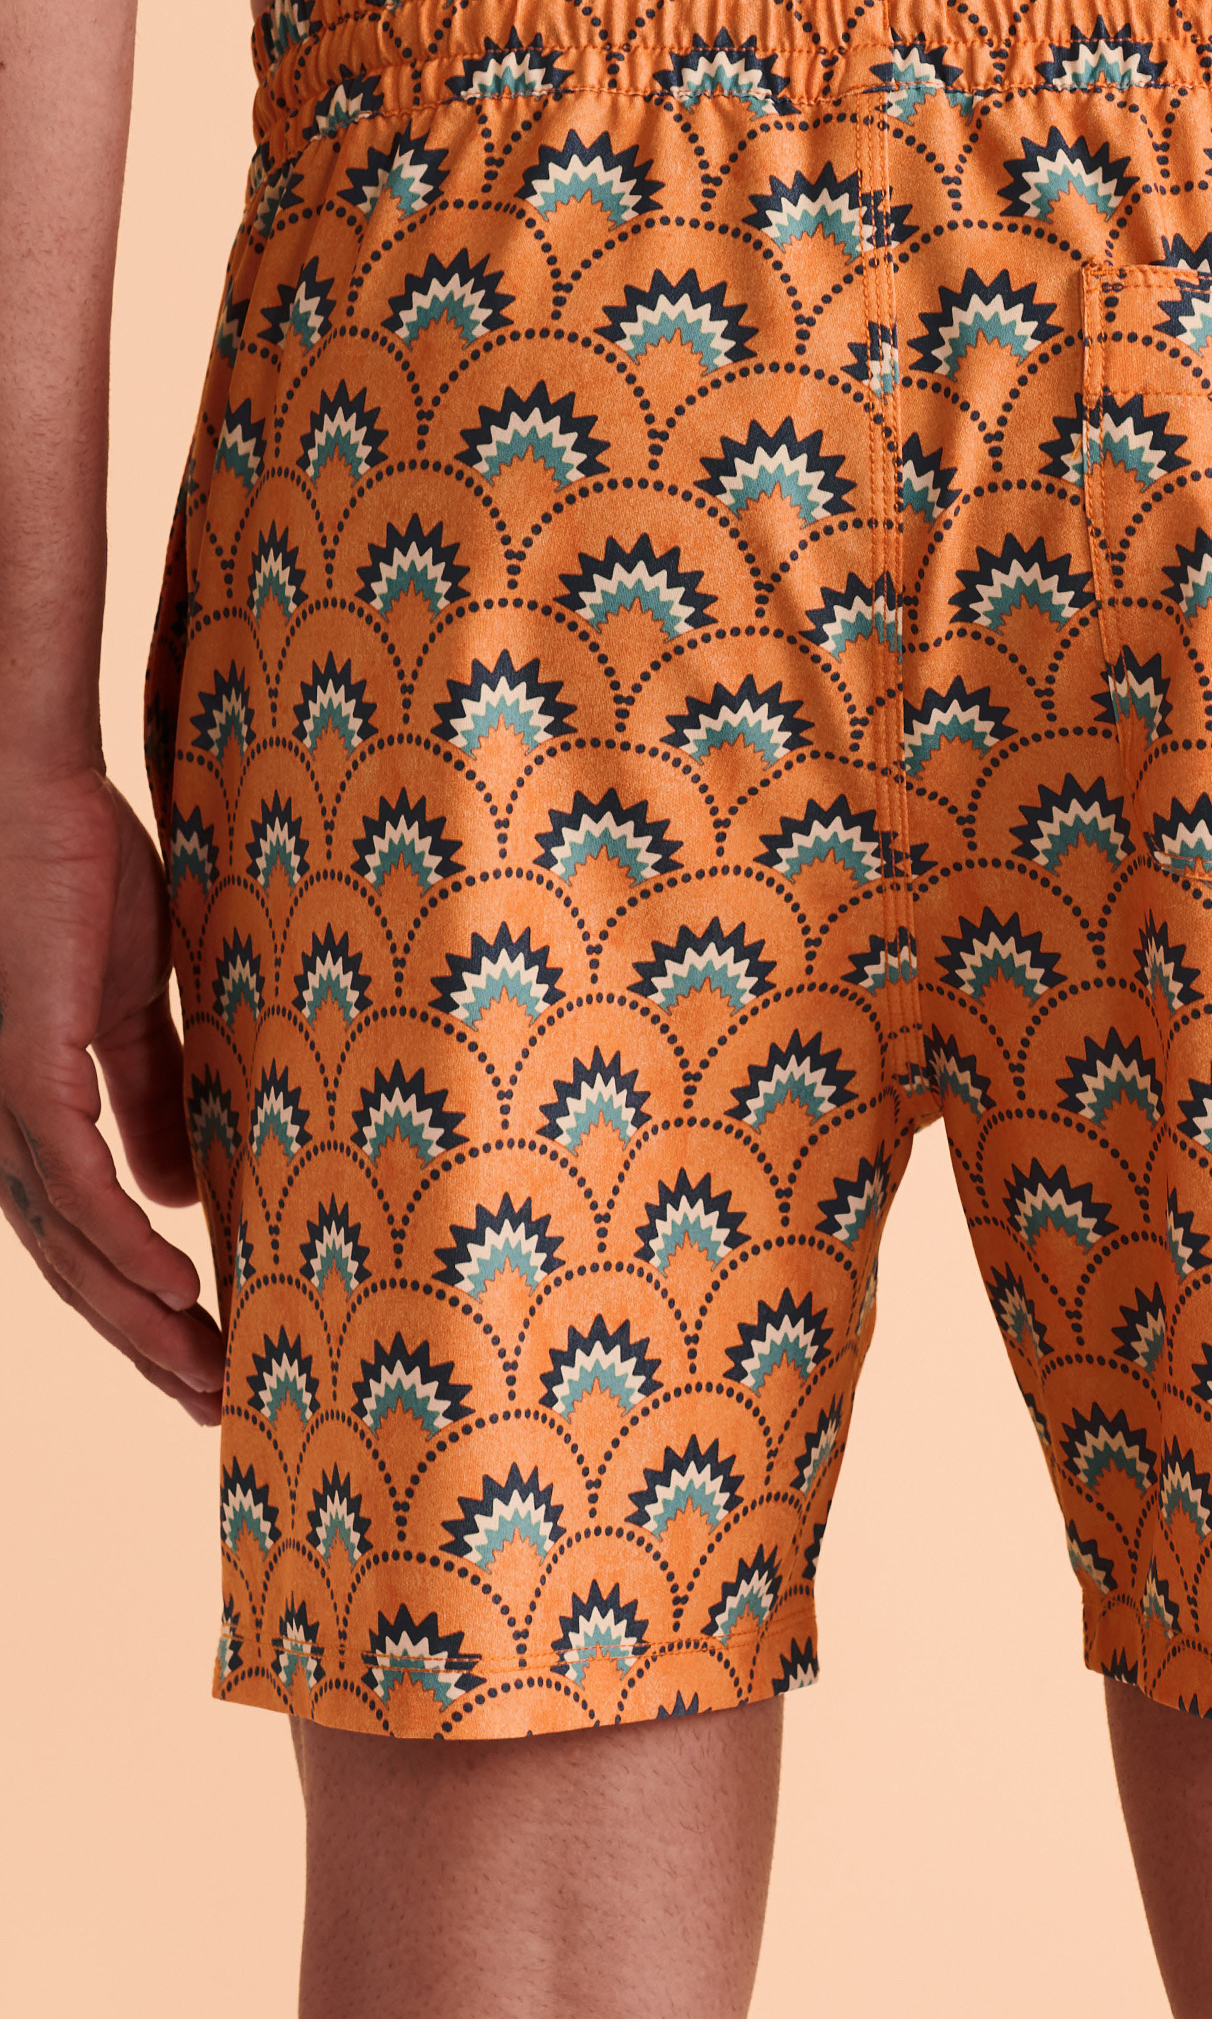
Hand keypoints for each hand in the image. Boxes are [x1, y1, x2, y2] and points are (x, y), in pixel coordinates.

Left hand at [0, 767, 222, 1423]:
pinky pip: (72, 1181)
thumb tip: (181, 1190)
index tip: (200, 1356)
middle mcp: (9, 1121)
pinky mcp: (23, 1065)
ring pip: (70, 1243)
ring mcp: (10, 1099)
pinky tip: (169, 1287)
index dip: (136, 1304)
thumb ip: (150, 1090)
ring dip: (138, 1319)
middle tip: (211, 1403)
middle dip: (141, 1342)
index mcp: (35, 1107)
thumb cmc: (77, 871)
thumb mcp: (132, 999)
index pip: (83, 1232)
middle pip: (73, 1264)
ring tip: (203, 1373)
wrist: (30, 787)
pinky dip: (119, 1244)